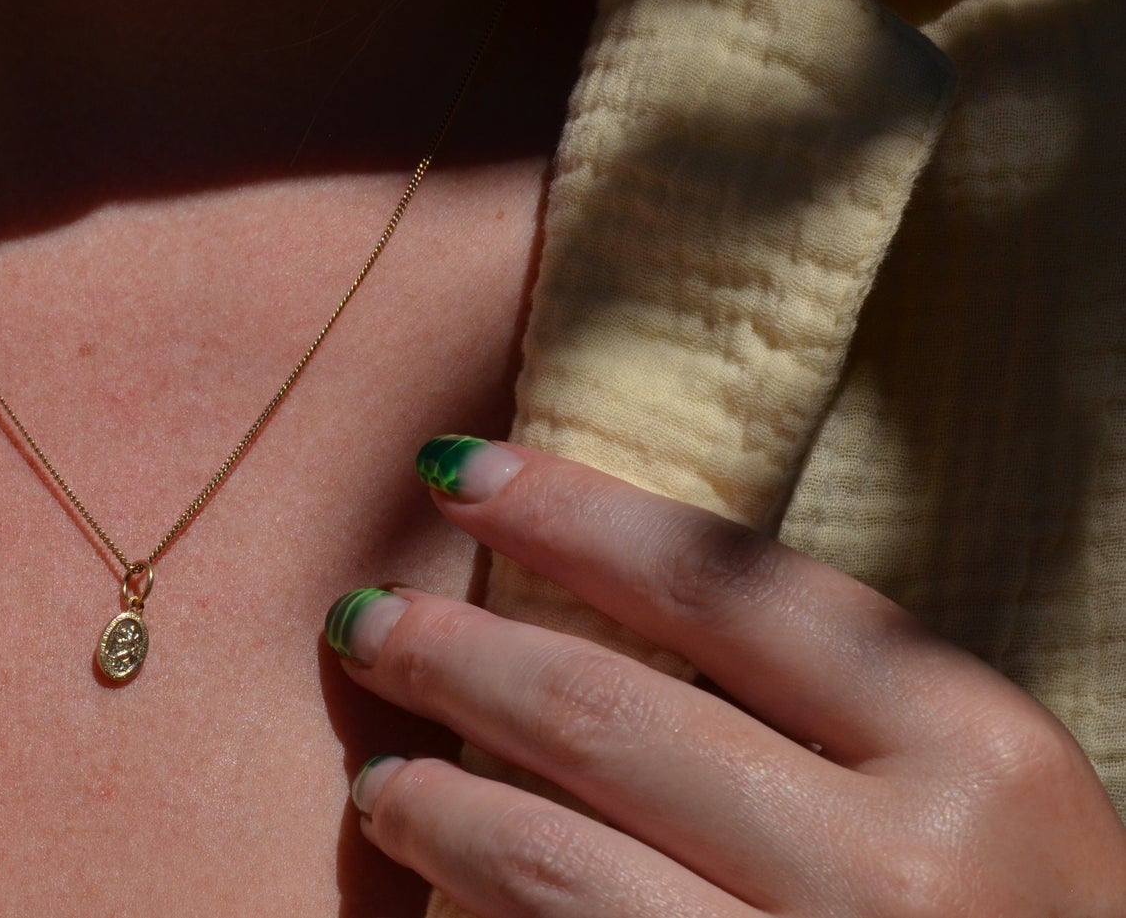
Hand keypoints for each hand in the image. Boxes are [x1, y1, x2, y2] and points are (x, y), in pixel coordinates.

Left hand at [324, 437, 1125, 915]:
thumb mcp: (980, 794)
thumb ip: (831, 705)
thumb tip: (598, 606)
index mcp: (976, 753)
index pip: (722, 586)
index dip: (567, 511)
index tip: (454, 471)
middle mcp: (897, 872)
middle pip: (605, 718)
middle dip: (454, 656)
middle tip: (365, 620)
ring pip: (552, 868)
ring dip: (432, 809)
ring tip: (378, 778)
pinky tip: (437, 897)